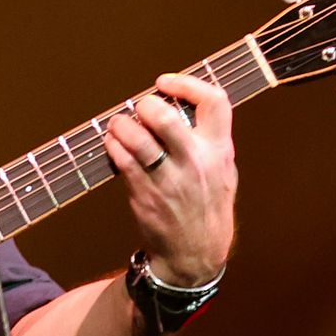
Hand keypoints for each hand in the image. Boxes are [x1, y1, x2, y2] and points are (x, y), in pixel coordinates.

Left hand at [103, 73, 237, 285]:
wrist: (195, 252)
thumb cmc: (206, 206)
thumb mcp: (223, 171)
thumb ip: (209, 140)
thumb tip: (181, 106)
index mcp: (219, 150)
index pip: (215, 103)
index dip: (187, 84)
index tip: (165, 82)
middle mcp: (196, 162)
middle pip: (167, 118)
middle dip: (147, 105)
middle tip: (140, 108)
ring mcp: (169, 179)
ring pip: (138, 139)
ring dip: (121, 125)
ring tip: (118, 125)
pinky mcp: (144, 193)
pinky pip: (122, 161)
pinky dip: (112, 146)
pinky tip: (112, 144)